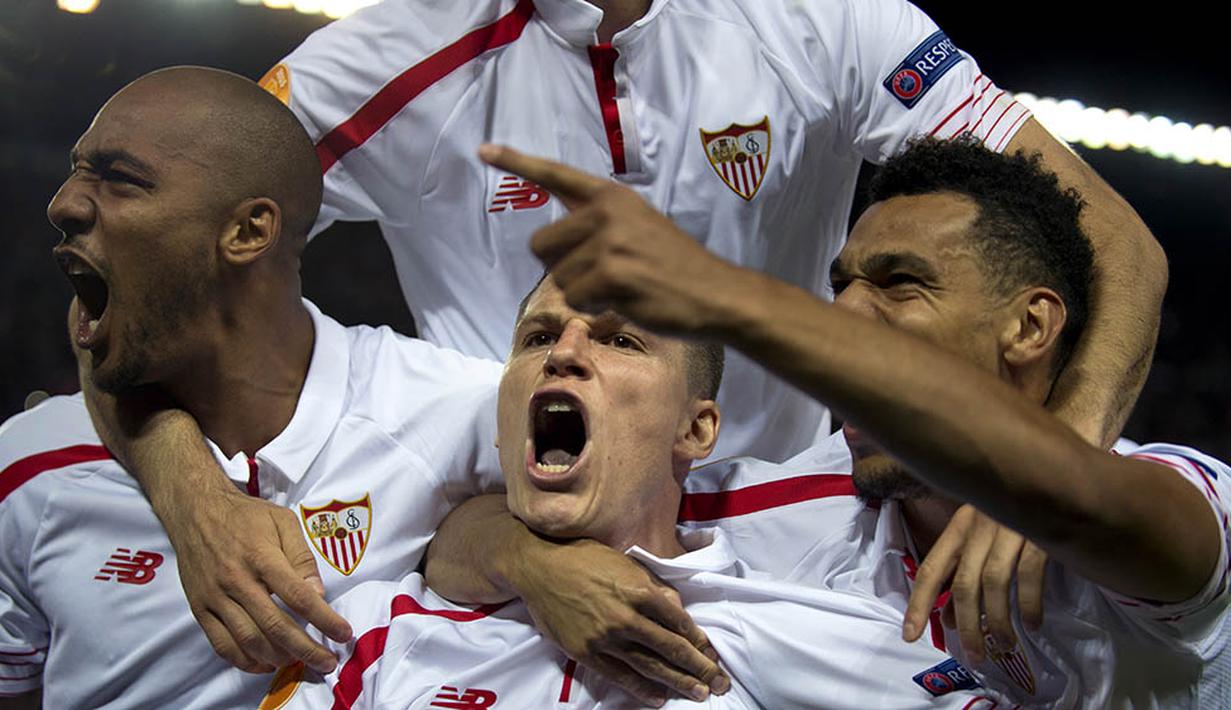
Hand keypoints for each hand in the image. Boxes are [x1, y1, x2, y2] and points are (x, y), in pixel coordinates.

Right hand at [71, 298, 352, 673]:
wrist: (177, 480)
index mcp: (258, 547)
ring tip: (309, 669)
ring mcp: (211, 590)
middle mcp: (235, 574)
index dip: (327, 618)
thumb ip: (301, 534)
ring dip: (279, 658)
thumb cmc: (236, 486)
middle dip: (310, 648)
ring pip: (246, 639)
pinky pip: (217, 637)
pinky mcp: (195, 596)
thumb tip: (328, 564)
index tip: (350, 631)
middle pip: (277, 626)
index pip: (301, 595)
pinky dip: (241, 655)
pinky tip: (263, 663)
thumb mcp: (276, 501)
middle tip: (336, 660)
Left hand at [479, 144, 747, 335]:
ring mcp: (609, 242)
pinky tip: (625, 300)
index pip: (557, 175)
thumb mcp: (639, 225)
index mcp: (612, 196)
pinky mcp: (611, 273)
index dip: (518, 162)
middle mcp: (607, 212)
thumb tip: (551, 245)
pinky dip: (595, 307)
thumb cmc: (674, 266)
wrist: (715, 292)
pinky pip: (576, 298)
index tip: (484, 150)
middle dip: (561, 267)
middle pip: (541, 245)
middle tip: (599, 274)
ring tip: (622, 286)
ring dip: (583, 291)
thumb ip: (598, 222)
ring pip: (558, 277)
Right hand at [509, 536, 729, 706]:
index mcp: (640, 589)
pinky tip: (659, 698)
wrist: (539, 565)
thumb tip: (678, 609)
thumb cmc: (585, 557)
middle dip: (700, 668)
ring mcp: (605, 637)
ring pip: (649, 665)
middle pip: (671, 648)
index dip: (699, 640)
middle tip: (721, 683)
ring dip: (677, 682)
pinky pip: (618, 675)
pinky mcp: (585, 651)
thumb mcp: (626, 562)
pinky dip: (641, 689)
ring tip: (699, 694)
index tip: (712, 653)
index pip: (679, 621)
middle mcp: (626, 616)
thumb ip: (654, 587)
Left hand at [903, 505, 1047, 662]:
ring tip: (1004, 646)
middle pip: (963, 584)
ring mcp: (1008, 528)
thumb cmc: (1012, 508)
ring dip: (998, 621)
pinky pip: (1030, 573)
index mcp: (959, 527)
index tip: (909, 635)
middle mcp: (978, 527)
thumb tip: (947, 618)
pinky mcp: (1039, 532)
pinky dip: (1029, 602)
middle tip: (974, 657)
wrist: (1050, 471)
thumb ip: (963, 574)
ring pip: (993, 583)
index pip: (930, 570)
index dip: (917, 604)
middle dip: (966, 625)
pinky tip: (1032, 623)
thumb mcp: (981, 535)